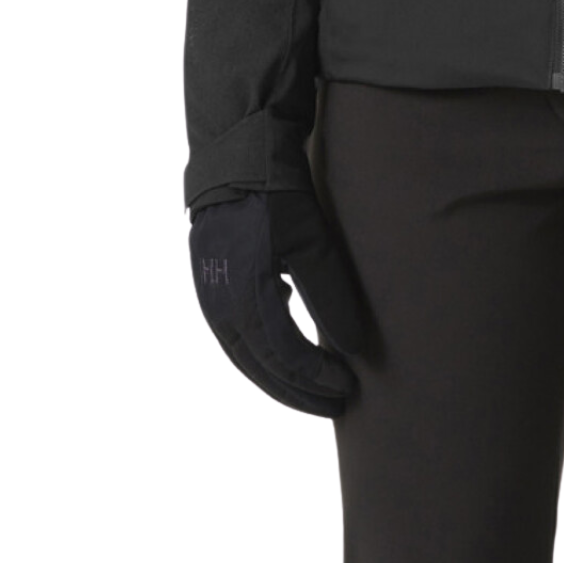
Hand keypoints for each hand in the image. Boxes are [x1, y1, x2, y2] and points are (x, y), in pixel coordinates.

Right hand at [189, 188, 366, 416]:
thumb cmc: (276, 194)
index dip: (317, 379)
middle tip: (335, 406)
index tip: (348, 390)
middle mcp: (220, 304)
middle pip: (261, 367)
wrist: (233, 156)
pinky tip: (286, 349)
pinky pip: (235, 334)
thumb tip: (353, 348)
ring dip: (278, 378)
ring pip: (244, 355)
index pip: (285, 357)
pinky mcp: (210, 282)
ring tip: (313, 389)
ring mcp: (210, 294)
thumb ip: (330, 295)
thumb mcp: (310, 241)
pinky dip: (261, 352)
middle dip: (299, 391)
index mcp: (245, 297)